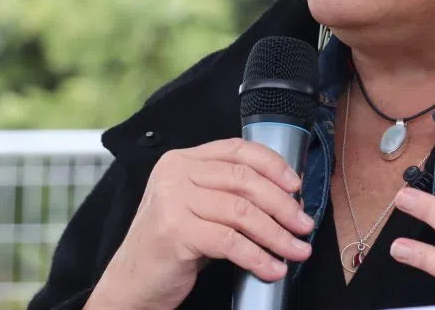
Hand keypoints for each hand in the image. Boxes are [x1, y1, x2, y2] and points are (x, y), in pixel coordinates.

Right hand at [86, 138, 313, 309]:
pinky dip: (258, 257)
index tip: (296, 186)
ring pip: (242, 211)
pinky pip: (230, 242)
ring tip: (296, 249)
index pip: (237, 150)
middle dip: (283, 205)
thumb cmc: (170, 246)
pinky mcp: (174, 231)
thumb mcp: (197, 207)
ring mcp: (172, 201)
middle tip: (304, 225)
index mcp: (181, 160)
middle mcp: (174, 174)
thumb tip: (286, 195)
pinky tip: (272, 268)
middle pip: (244, 180)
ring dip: (277, 234)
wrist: (131, 284)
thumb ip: (229, 192)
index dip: (273, 165)